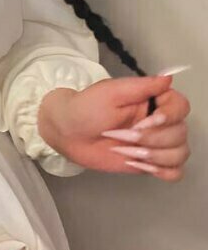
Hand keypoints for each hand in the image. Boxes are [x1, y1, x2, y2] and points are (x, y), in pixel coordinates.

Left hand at [37, 73, 190, 180]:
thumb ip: (142, 86)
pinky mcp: (150, 163)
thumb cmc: (86, 108)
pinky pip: (174, 172)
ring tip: (126, 150)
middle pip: (180, 133)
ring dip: (154, 155)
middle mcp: (158, 121)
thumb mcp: (111, 92)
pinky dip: (162, 170)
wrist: (68, 133)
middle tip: (124, 136)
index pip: (181, 106)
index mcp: (151, 100)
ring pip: (180, 153)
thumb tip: (168, 77)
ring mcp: (156, 143)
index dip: (170, 115)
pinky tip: (138, 163)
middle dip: (153, 138)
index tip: (151, 119)